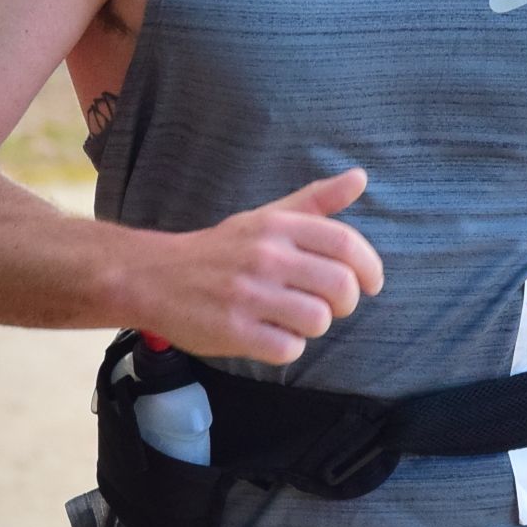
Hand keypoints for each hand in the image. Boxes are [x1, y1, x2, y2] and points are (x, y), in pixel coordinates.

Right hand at [136, 167, 385, 365]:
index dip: (369, 267)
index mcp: (278, 226)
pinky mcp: (234, 331)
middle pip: (340, 286)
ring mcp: (249, 294)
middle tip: (329, 306)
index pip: (345, 243)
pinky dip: (287, 347)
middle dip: (345, 303)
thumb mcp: (267, 217)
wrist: (155, 276)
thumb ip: (315, 201)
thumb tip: (360, 177)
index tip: (371, 284)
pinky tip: (271, 335)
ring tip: (294, 320)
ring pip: (318, 320)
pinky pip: (288, 348)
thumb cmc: (221, 250)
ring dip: (314, 327)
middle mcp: (266, 256)